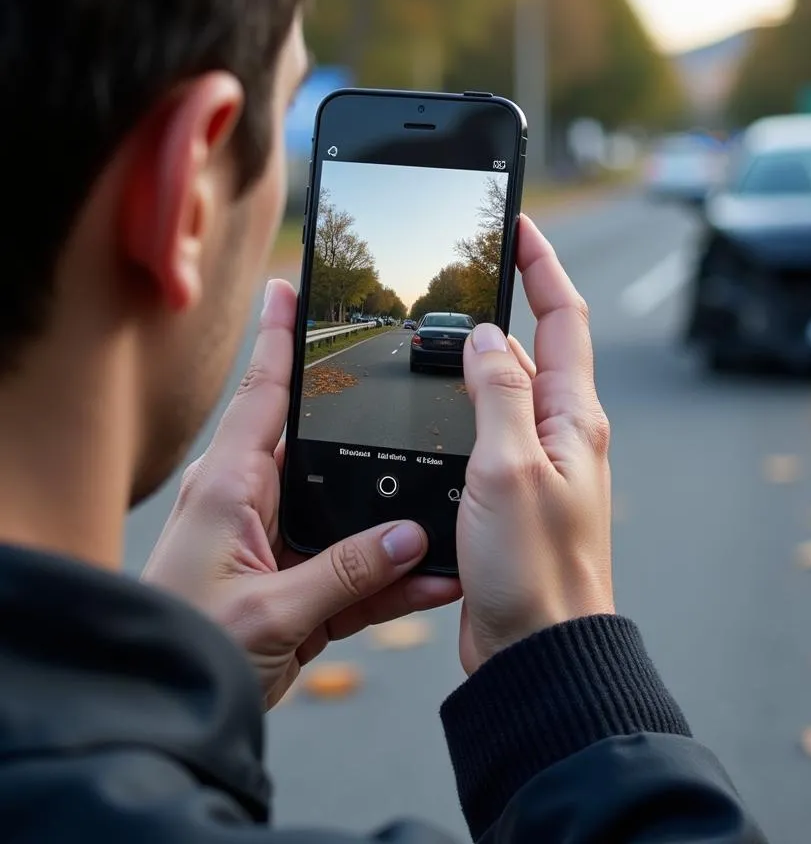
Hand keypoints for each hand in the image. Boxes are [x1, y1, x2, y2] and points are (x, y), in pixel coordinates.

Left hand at [143, 280, 461, 707]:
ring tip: (451, 516)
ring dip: (397, 529)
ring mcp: (280, 545)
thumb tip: (411, 542)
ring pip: (352, 519)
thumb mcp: (269, 611)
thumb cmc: (189, 648)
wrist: (168, 713)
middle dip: (374, 437)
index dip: (279, 338)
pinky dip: (393, 579)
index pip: (263, 395)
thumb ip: (346, 574)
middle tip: (421, 401)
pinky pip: (357, 571)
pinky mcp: (299, 587)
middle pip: (328, 453)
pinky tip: (434, 580)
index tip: (289, 288)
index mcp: (231, 486)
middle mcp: (256, 505)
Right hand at [457, 215, 613, 674]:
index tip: (518, 225)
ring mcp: (533, 463)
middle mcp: (559, 434)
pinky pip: (483, 432)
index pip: (564, 318)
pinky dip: (460, 409)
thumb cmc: (536, 570)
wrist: (536, 649)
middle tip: (460, 274)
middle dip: (501, 305)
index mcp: (573, 417)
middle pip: (532, 348)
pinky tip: (430, 408)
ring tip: (435, 335)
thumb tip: (490, 337)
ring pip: (502, 390)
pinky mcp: (508, 493)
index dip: (542, 265)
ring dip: (474, 360)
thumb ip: (499, 394)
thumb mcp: (510, 466)